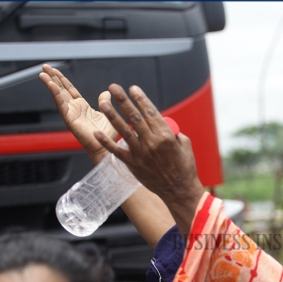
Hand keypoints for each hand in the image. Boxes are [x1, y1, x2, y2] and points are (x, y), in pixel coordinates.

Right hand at [39, 64, 117, 164]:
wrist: (106, 149)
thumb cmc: (107, 136)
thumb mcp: (108, 113)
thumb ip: (105, 102)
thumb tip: (106, 92)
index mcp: (82, 107)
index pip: (69, 90)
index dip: (62, 80)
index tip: (55, 70)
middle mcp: (74, 109)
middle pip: (61, 90)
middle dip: (53, 78)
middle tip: (45, 66)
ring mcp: (71, 114)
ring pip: (58, 96)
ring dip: (50, 84)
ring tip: (42, 73)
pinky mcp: (70, 120)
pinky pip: (61, 104)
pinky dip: (56, 94)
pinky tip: (50, 84)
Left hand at [93, 83, 204, 233]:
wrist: (179, 191)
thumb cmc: (185, 168)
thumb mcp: (185, 146)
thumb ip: (173, 132)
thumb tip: (162, 124)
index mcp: (166, 136)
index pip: (150, 112)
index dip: (140, 98)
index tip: (133, 88)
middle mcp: (152, 143)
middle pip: (135, 117)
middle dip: (123, 100)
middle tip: (113, 88)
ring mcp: (141, 154)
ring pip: (123, 131)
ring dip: (112, 115)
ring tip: (103, 103)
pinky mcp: (133, 165)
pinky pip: (117, 151)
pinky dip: (106, 142)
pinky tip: (97, 133)